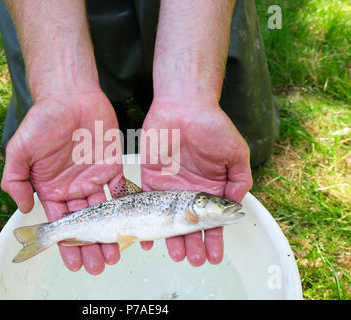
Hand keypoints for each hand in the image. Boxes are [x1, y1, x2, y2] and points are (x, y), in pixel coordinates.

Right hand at [1, 90, 122, 274]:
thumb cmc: (43, 120)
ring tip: (116, 254)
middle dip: (91, 246)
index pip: (60, 224)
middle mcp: (73, 188)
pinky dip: (127, 209)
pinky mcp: (113, 167)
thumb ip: (15, 179)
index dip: (67, 245)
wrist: (70, 95)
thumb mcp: (20, 149)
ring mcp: (94, 179)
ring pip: (105, 214)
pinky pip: (121, 192)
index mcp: (51, 189)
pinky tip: (133, 225)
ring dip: (110, 234)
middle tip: (99, 266)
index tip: (74, 264)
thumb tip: (21, 209)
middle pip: (85, 224)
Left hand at [140, 95, 251, 265]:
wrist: (184, 105)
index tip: (214, 256)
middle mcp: (189, 192)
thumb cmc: (212, 125)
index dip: (214, 239)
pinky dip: (145, 221)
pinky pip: (145, 204)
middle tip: (194, 259)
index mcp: (210, 188)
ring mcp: (169, 187)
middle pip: (189, 225)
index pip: (213, 221)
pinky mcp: (150, 179)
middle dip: (193, 244)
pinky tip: (147, 238)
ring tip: (176, 254)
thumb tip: (237, 205)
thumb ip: (239, 179)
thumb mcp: (235, 152)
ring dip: (171, 238)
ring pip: (168, 220)